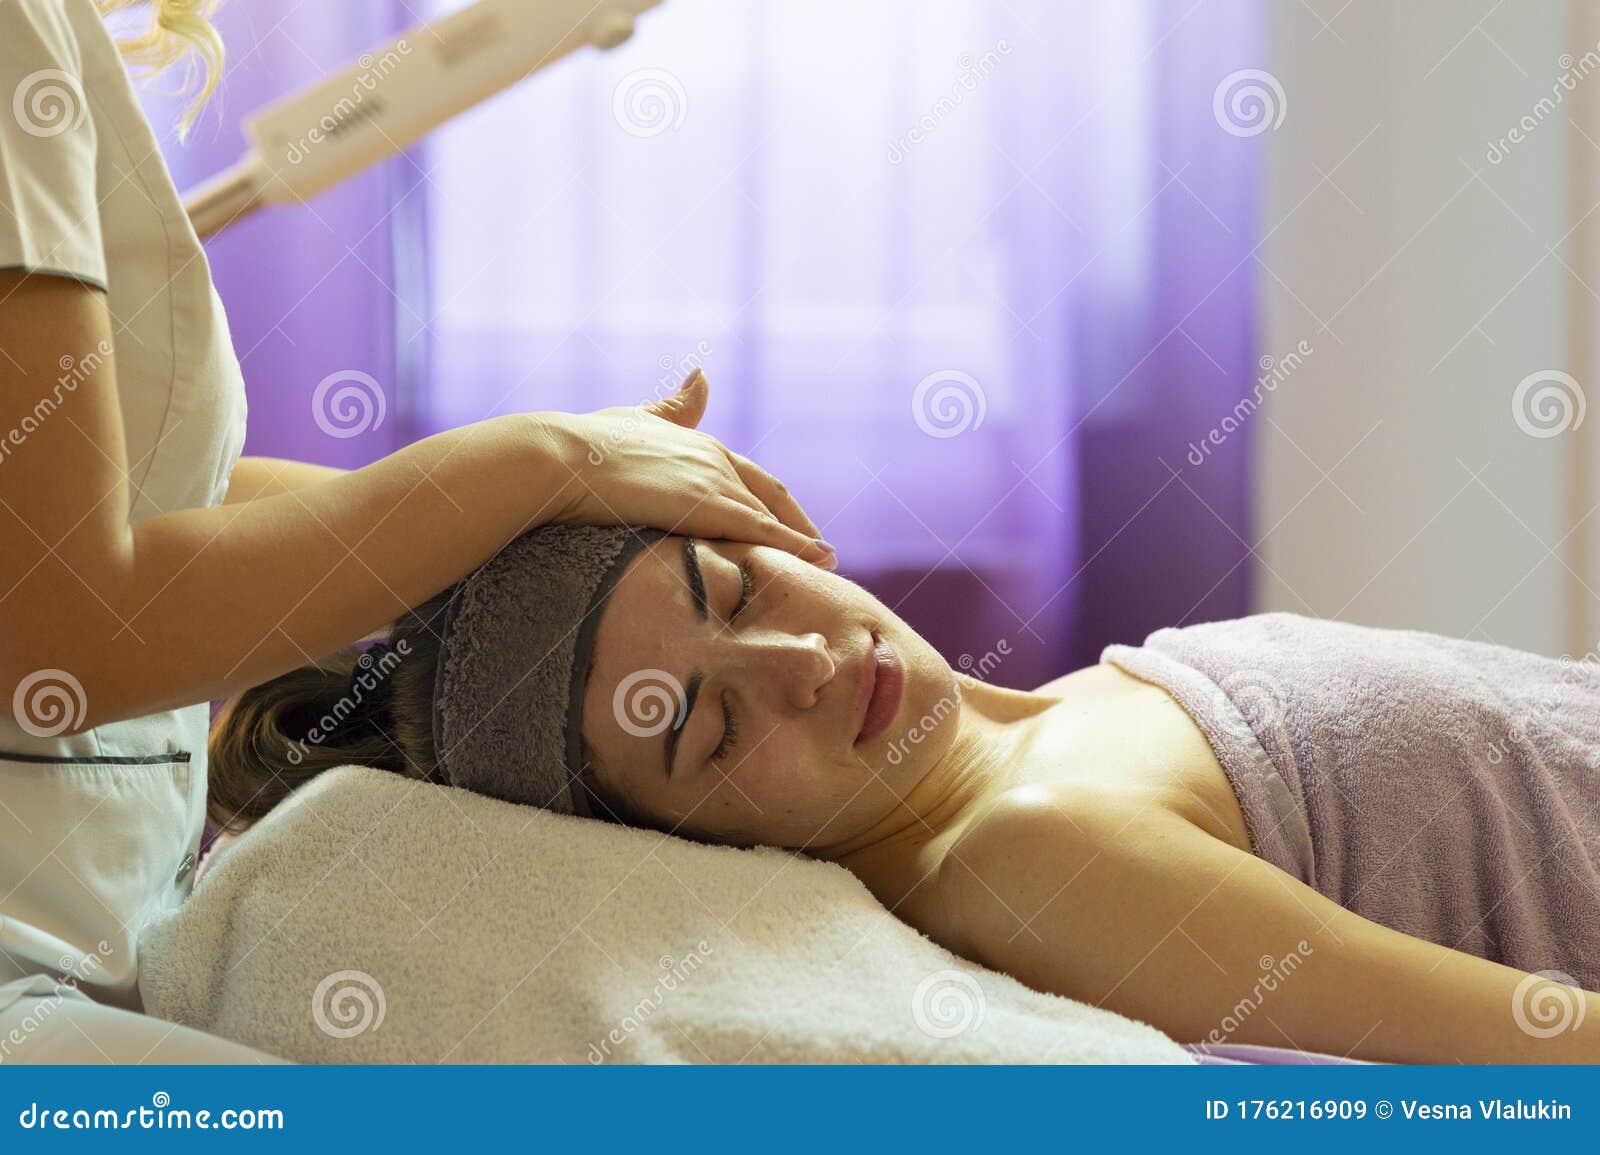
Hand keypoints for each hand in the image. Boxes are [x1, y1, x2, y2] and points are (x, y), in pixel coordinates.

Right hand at [541, 369, 835, 566]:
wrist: (559, 458)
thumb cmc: (584, 444)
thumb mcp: (635, 420)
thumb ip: (673, 408)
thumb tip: (702, 374)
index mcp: (699, 443)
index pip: (750, 476)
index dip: (774, 500)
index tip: (790, 520)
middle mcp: (716, 459)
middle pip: (772, 495)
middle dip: (798, 523)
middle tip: (820, 552)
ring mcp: (715, 481)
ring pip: (773, 517)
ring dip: (805, 542)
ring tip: (827, 567)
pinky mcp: (710, 506)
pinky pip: (766, 533)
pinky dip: (798, 548)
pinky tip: (821, 562)